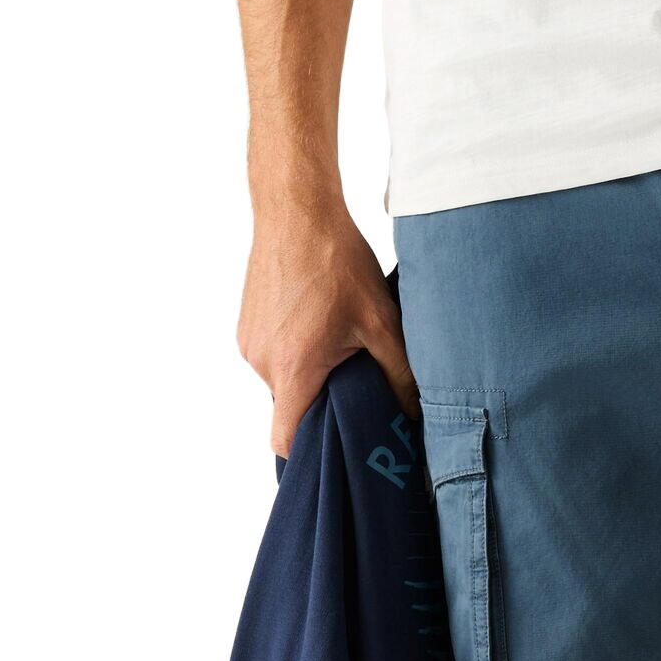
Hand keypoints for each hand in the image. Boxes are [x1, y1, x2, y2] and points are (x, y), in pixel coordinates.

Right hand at [237, 198, 418, 455]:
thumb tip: (415, 414)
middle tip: (355, 387)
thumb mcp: (381, 322)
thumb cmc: (336, 262)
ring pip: (283, 382)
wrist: (296, 209)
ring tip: (338, 347)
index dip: (308, 451)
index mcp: (293, 367)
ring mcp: (248, 342)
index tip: (336, 447)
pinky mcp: (245, 326)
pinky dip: (295, 355)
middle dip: (321, 406)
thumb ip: (400, 374)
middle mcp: (261, 361)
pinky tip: (319, 329)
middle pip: (291, 409)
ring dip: (309, 375)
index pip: (285, 438)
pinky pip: (272, 358)